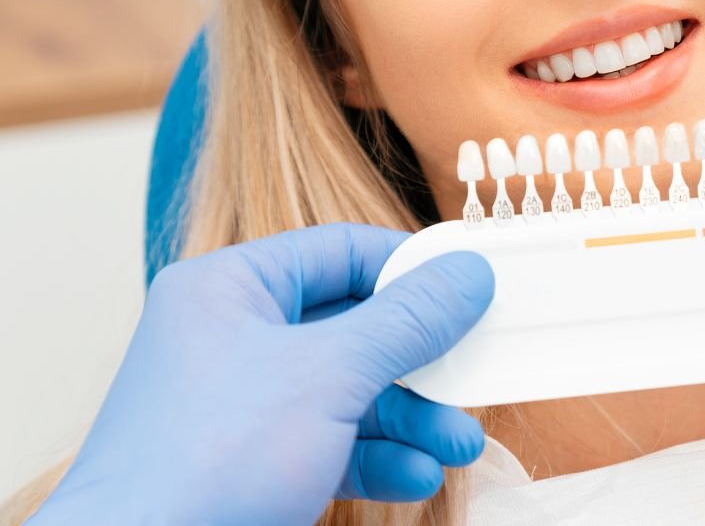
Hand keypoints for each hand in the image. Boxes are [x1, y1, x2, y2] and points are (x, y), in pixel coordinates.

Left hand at [32, 223, 494, 524]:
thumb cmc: (205, 463)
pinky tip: (418, 476)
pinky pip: (332, 443)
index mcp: (231, 289)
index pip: (341, 251)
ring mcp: (243, 405)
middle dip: (421, 361)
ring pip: (350, 392)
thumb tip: (469, 274)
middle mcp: (235, 338)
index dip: (411, 266)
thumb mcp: (327, 376)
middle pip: (356, 326)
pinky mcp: (253, 463)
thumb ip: (406, 321)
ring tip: (459, 444)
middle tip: (476, 371)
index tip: (471, 285)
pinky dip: (379, 458)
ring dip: (412, 418)